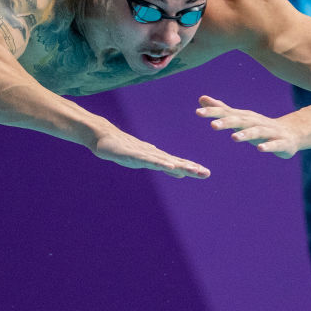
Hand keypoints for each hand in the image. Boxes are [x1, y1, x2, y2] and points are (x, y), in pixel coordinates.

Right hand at [93, 129, 209, 178]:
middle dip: (190, 168)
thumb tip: (176, 171)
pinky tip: (170, 167)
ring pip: (164, 161)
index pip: (176, 163)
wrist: (104, 137)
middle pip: (174, 162)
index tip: (205, 173)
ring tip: (193, 170)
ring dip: (179, 166)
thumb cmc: (122, 148)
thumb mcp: (143, 160)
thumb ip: (160, 164)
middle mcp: (153, 155)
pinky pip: (149, 160)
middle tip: (206, 173)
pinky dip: (161, 164)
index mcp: (156, 157)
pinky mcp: (134, 155)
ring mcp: (144, 154)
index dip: (190, 167)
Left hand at [196, 95, 299, 158]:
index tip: (198, 112)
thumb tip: (201, 98)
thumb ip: (220, 109)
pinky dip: (268, 146)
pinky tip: (260, 149)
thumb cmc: (259, 126)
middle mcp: (255, 122)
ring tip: (234, 138)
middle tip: (212, 125)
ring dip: (245, 134)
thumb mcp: (239, 117)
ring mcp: (269, 132)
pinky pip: (274, 145)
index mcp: (244, 117)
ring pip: (256, 132)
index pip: (226, 113)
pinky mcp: (281, 143)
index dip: (213, 112)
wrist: (291, 133)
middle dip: (226, 122)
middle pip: (239, 121)